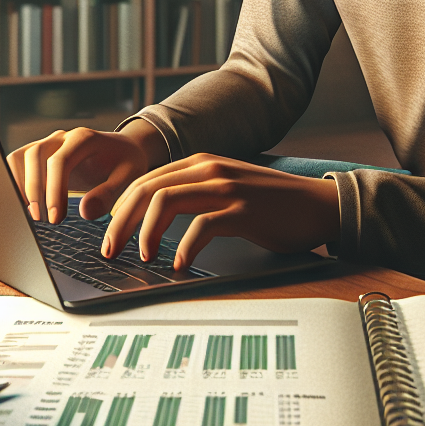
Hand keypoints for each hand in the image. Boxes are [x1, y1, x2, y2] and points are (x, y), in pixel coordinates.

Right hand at [5, 120, 168, 224]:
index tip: (56, 218)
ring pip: (20, 156)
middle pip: (35, 154)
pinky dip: (15, 182)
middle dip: (35, 189)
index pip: (60, 161)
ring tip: (32, 214)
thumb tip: (85, 212)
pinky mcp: (39, 154)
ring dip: (20, 185)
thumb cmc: (125, 164)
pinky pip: (17, 163)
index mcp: (84, 139)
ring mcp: (48, 143)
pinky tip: (27, 206)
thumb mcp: (129, 177)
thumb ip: (109, 194)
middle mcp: (62, 137)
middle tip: (42, 219)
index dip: (54, 190)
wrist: (122, 151)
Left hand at [103, 154, 340, 269]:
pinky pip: (202, 226)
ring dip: (146, 232)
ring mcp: (226, 188)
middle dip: (121, 222)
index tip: (107, 234)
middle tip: (110, 251)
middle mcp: (209, 169)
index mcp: (201, 162)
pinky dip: (184, 247)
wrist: (317, 204)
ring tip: (142, 257)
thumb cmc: (271, 203)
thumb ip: (194, 191)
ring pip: (166, 202)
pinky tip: (180, 264)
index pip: (145, 180)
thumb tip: (151, 216)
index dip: (119, 208)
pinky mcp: (243, 210)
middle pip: (147, 189)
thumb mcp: (226, 187)